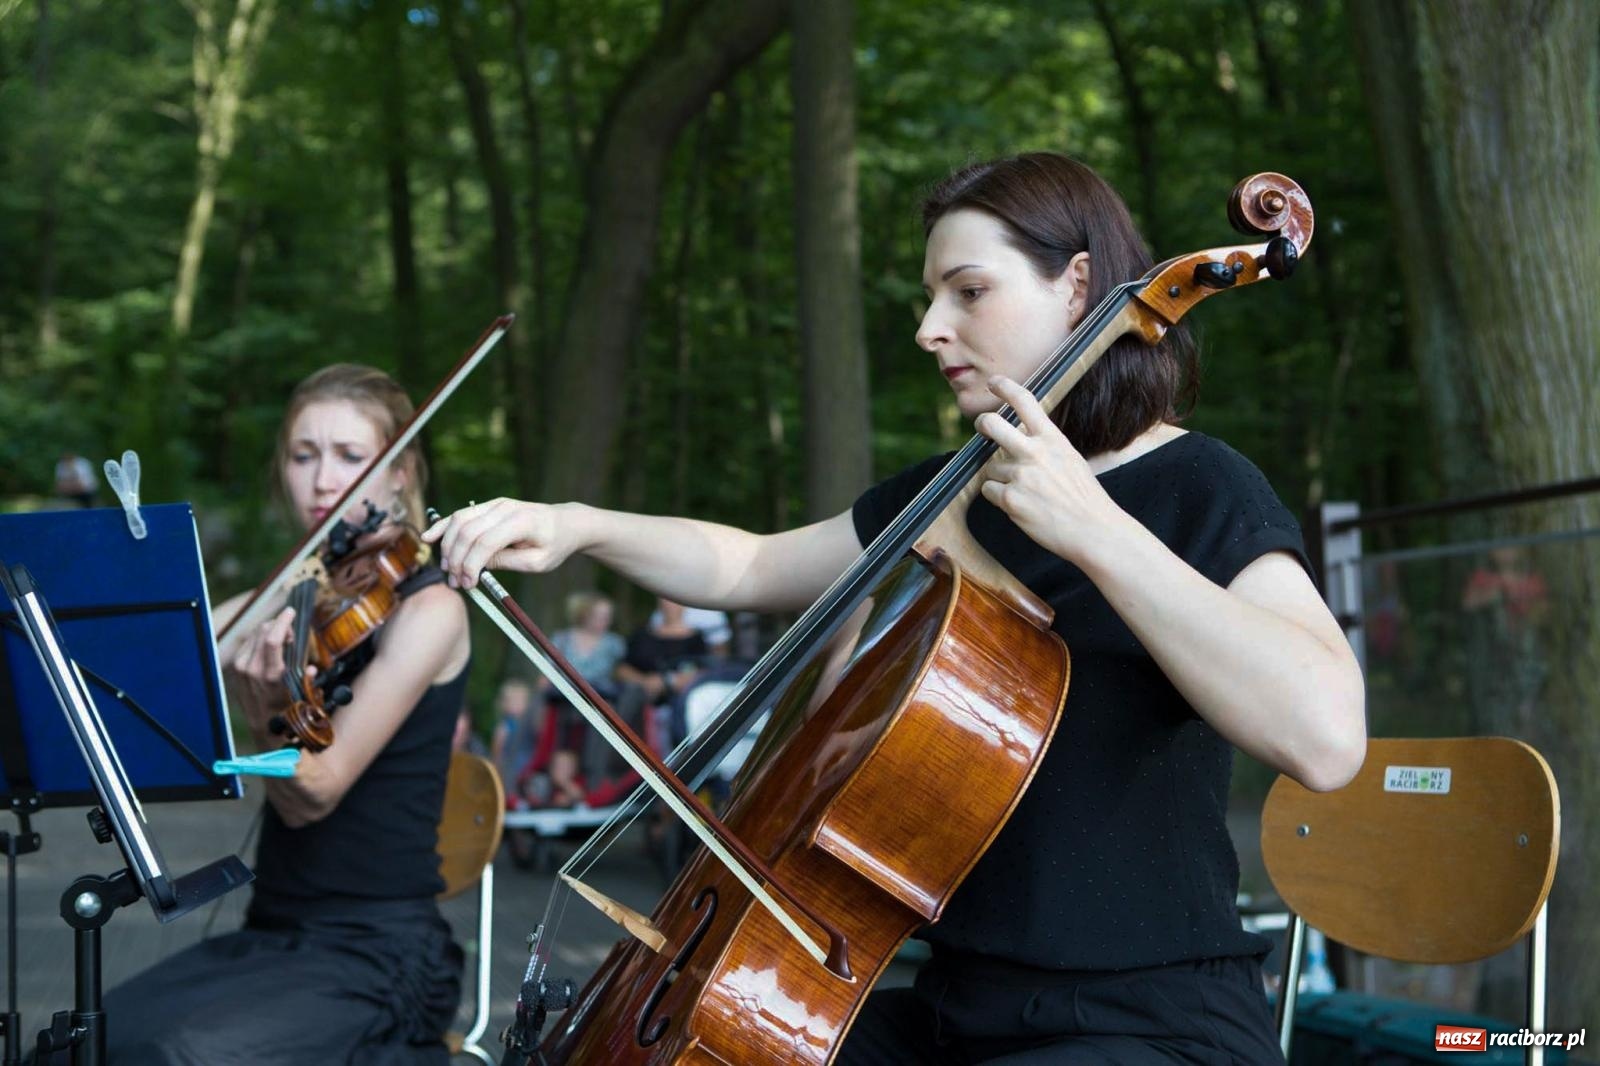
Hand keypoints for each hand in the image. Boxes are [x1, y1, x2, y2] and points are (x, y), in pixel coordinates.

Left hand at [227, 605, 296, 734]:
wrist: (262, 724)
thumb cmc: (284, 710)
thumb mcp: (300, 695)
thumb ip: (306, 679)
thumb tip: (312, 669)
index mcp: (271, 675)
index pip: (272, 639)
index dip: (282, 621)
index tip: (291, 612)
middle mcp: (252, 668)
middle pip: (264, 630)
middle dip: (279, 624)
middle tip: (291, 633)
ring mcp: (242, 667)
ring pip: (256, 634)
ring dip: (270, 630)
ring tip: (282, 641)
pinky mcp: (237, 666)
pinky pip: (249, 642)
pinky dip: (261, 638)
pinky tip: (269, 647)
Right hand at [422, 498, 582, 589]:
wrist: (567, 523)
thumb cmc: (555, 544)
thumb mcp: (537, 562)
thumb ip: (507, 562)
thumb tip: (475, 566)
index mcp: (522, 522)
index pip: (486, 542)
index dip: (472, 565)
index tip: (468, 585)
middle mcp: (506, 508)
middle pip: (468, 532)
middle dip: (457, 560)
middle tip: (456, 583)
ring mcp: (496, 504)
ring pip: (460, 521)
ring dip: (448, 547)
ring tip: (447, 570)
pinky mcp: (489, 506)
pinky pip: (462, 514)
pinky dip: (444, 525)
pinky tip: (430, 537)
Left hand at [973, 376, 1129, 564]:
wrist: (1093, 530)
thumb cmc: (1083, 497)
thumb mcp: (1070, 458)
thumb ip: (1045, 445)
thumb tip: (1018, 439)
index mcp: (1052, 439)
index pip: (1024, 401)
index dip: (1005, 387)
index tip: (994, 383)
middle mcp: (1034, 452)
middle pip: (991, 424)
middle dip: (982, 423)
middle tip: (982, 426)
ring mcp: (1020, 475)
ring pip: (991, 467)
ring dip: (1002, 479)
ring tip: (1027, 493)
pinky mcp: (1010, 499)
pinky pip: (989, 490)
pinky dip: (999, 497)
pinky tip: (1020, 505)